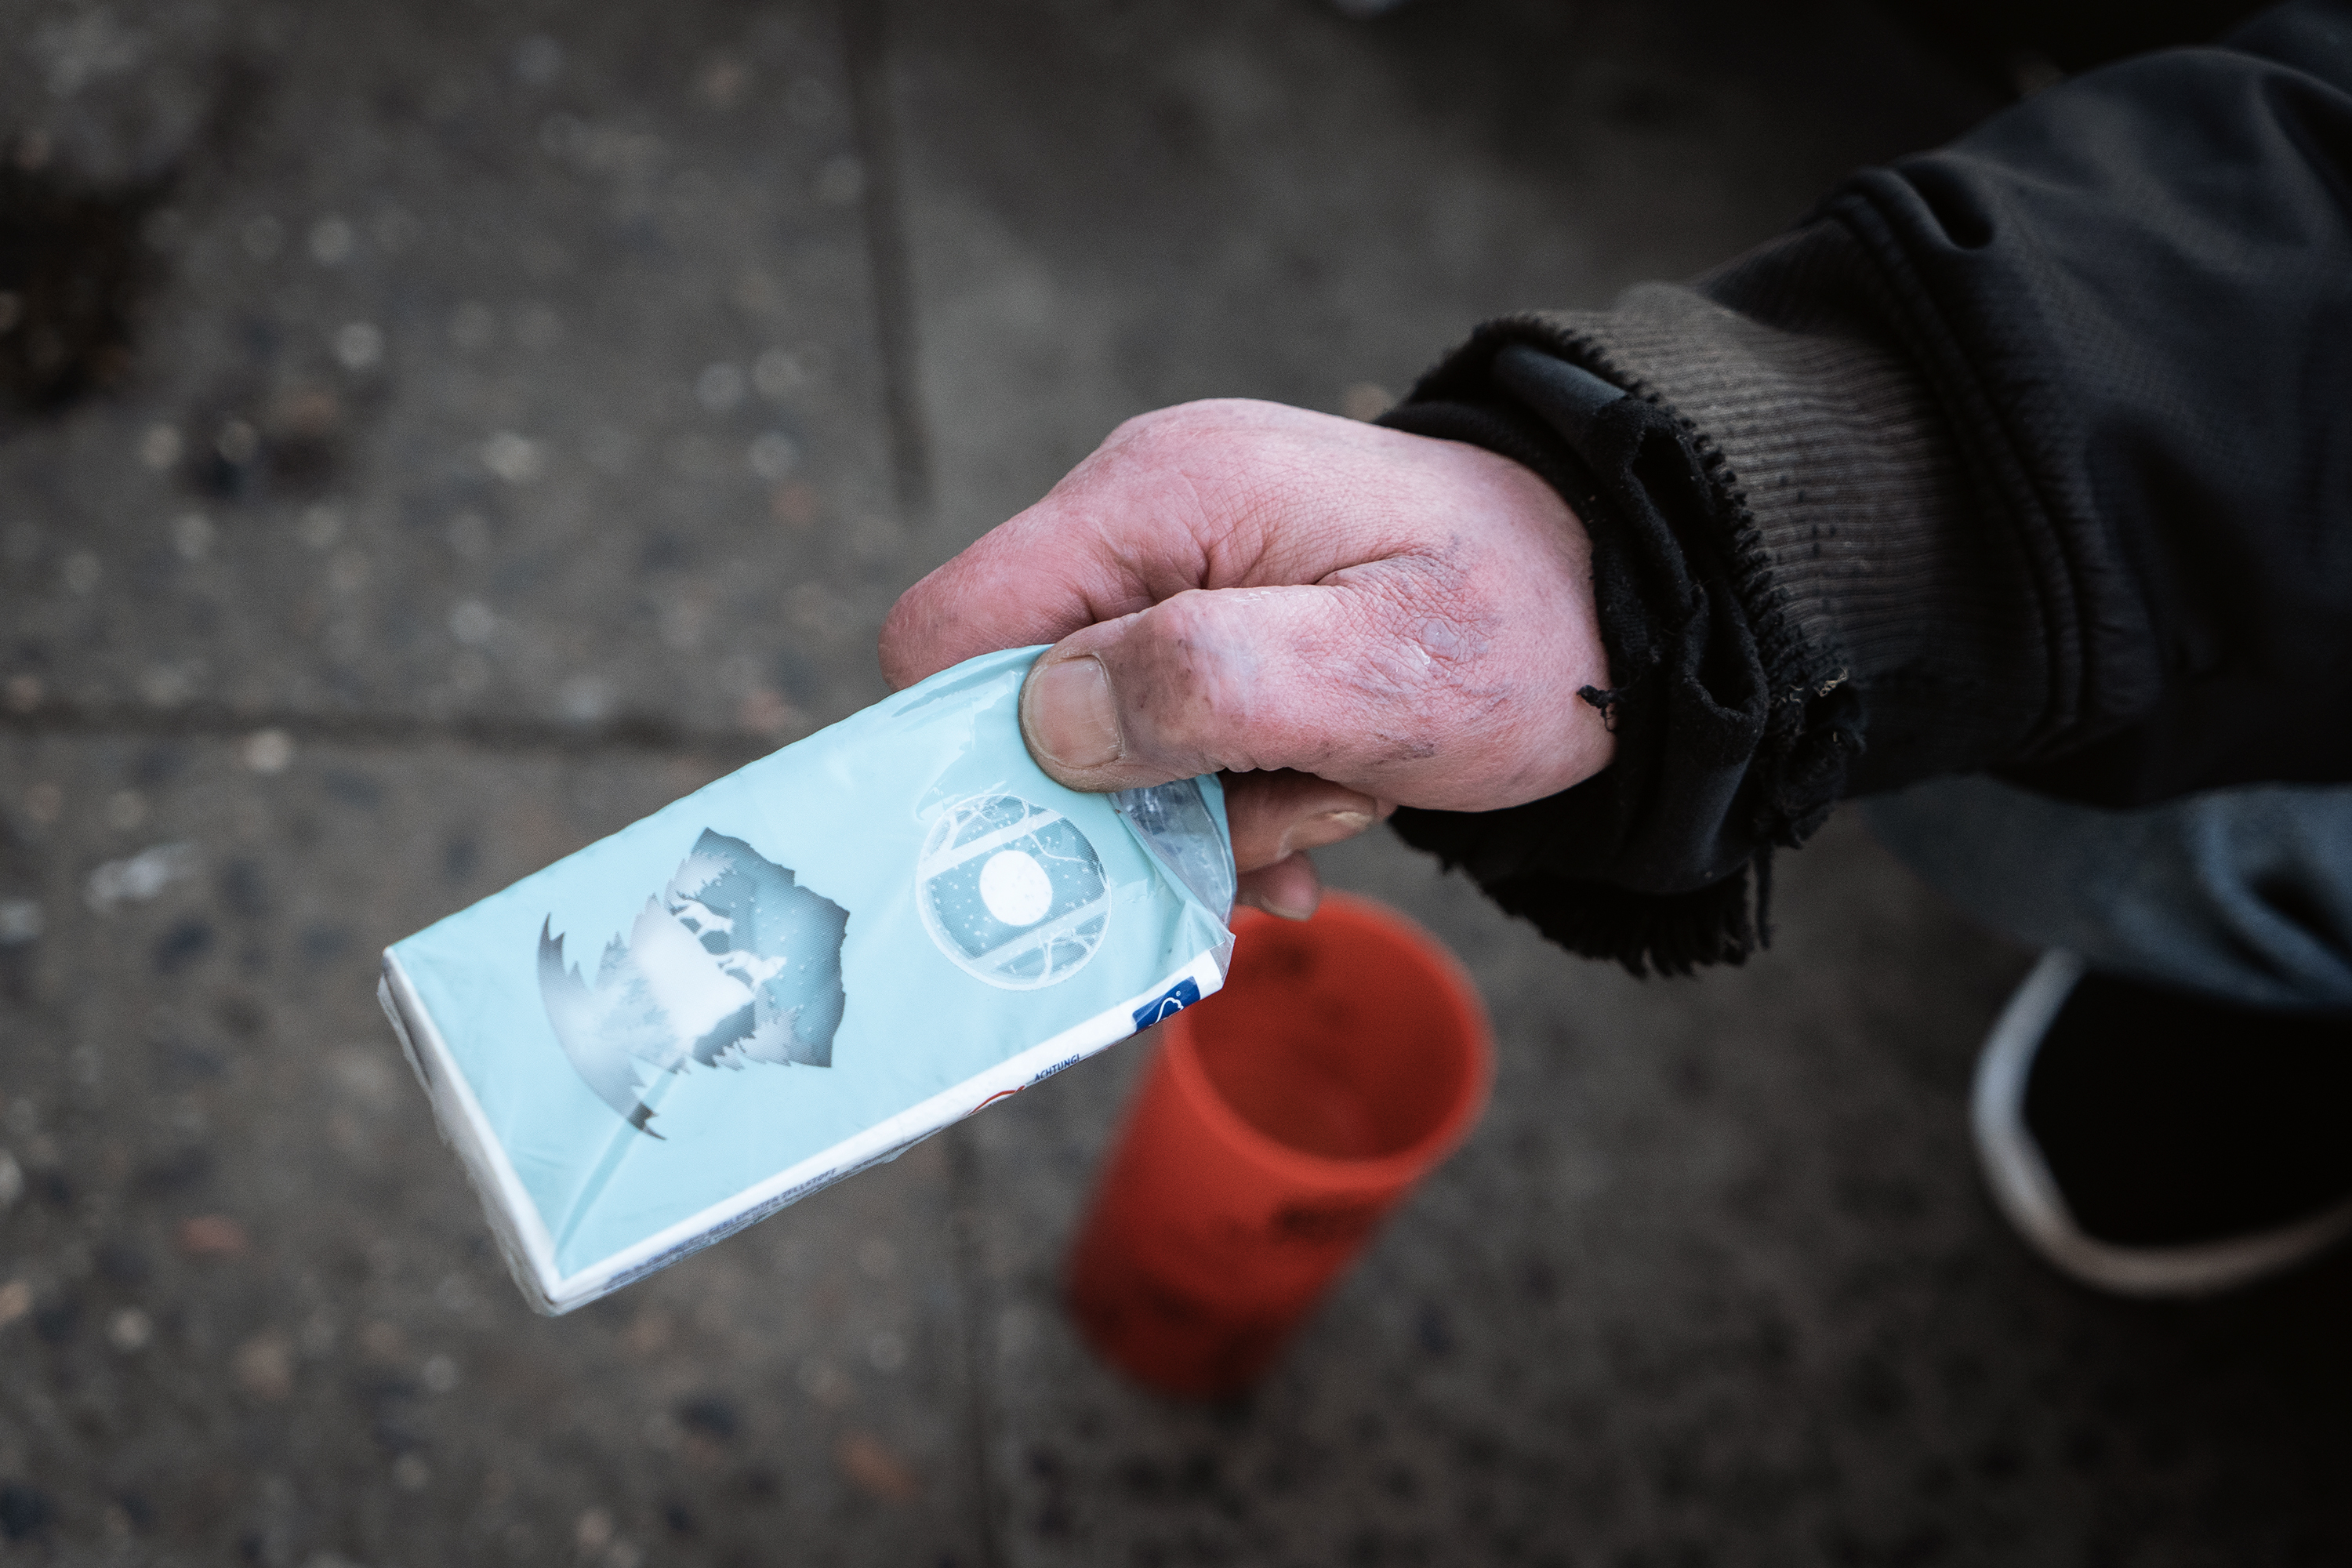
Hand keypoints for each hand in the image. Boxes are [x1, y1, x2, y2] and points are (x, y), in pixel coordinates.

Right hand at [879, 399, 1612, 918]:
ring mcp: (1179, 568)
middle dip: (1130, 802)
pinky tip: (1318, 815)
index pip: (948, 628)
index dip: (980, 750)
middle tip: (1267, 832)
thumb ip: (1205, 686)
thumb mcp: (1377, 676)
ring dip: (1204, 813)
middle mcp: (1142, 518)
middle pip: (1023, 702)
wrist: (1632, 607)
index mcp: (1154, 498)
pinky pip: (1165, 736)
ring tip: (1329, 805)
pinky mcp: (1217, 619)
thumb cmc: (1525, 633)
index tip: (1083, 835)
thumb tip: (1043, 722)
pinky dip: (1229, 803)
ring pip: (1099, 742)